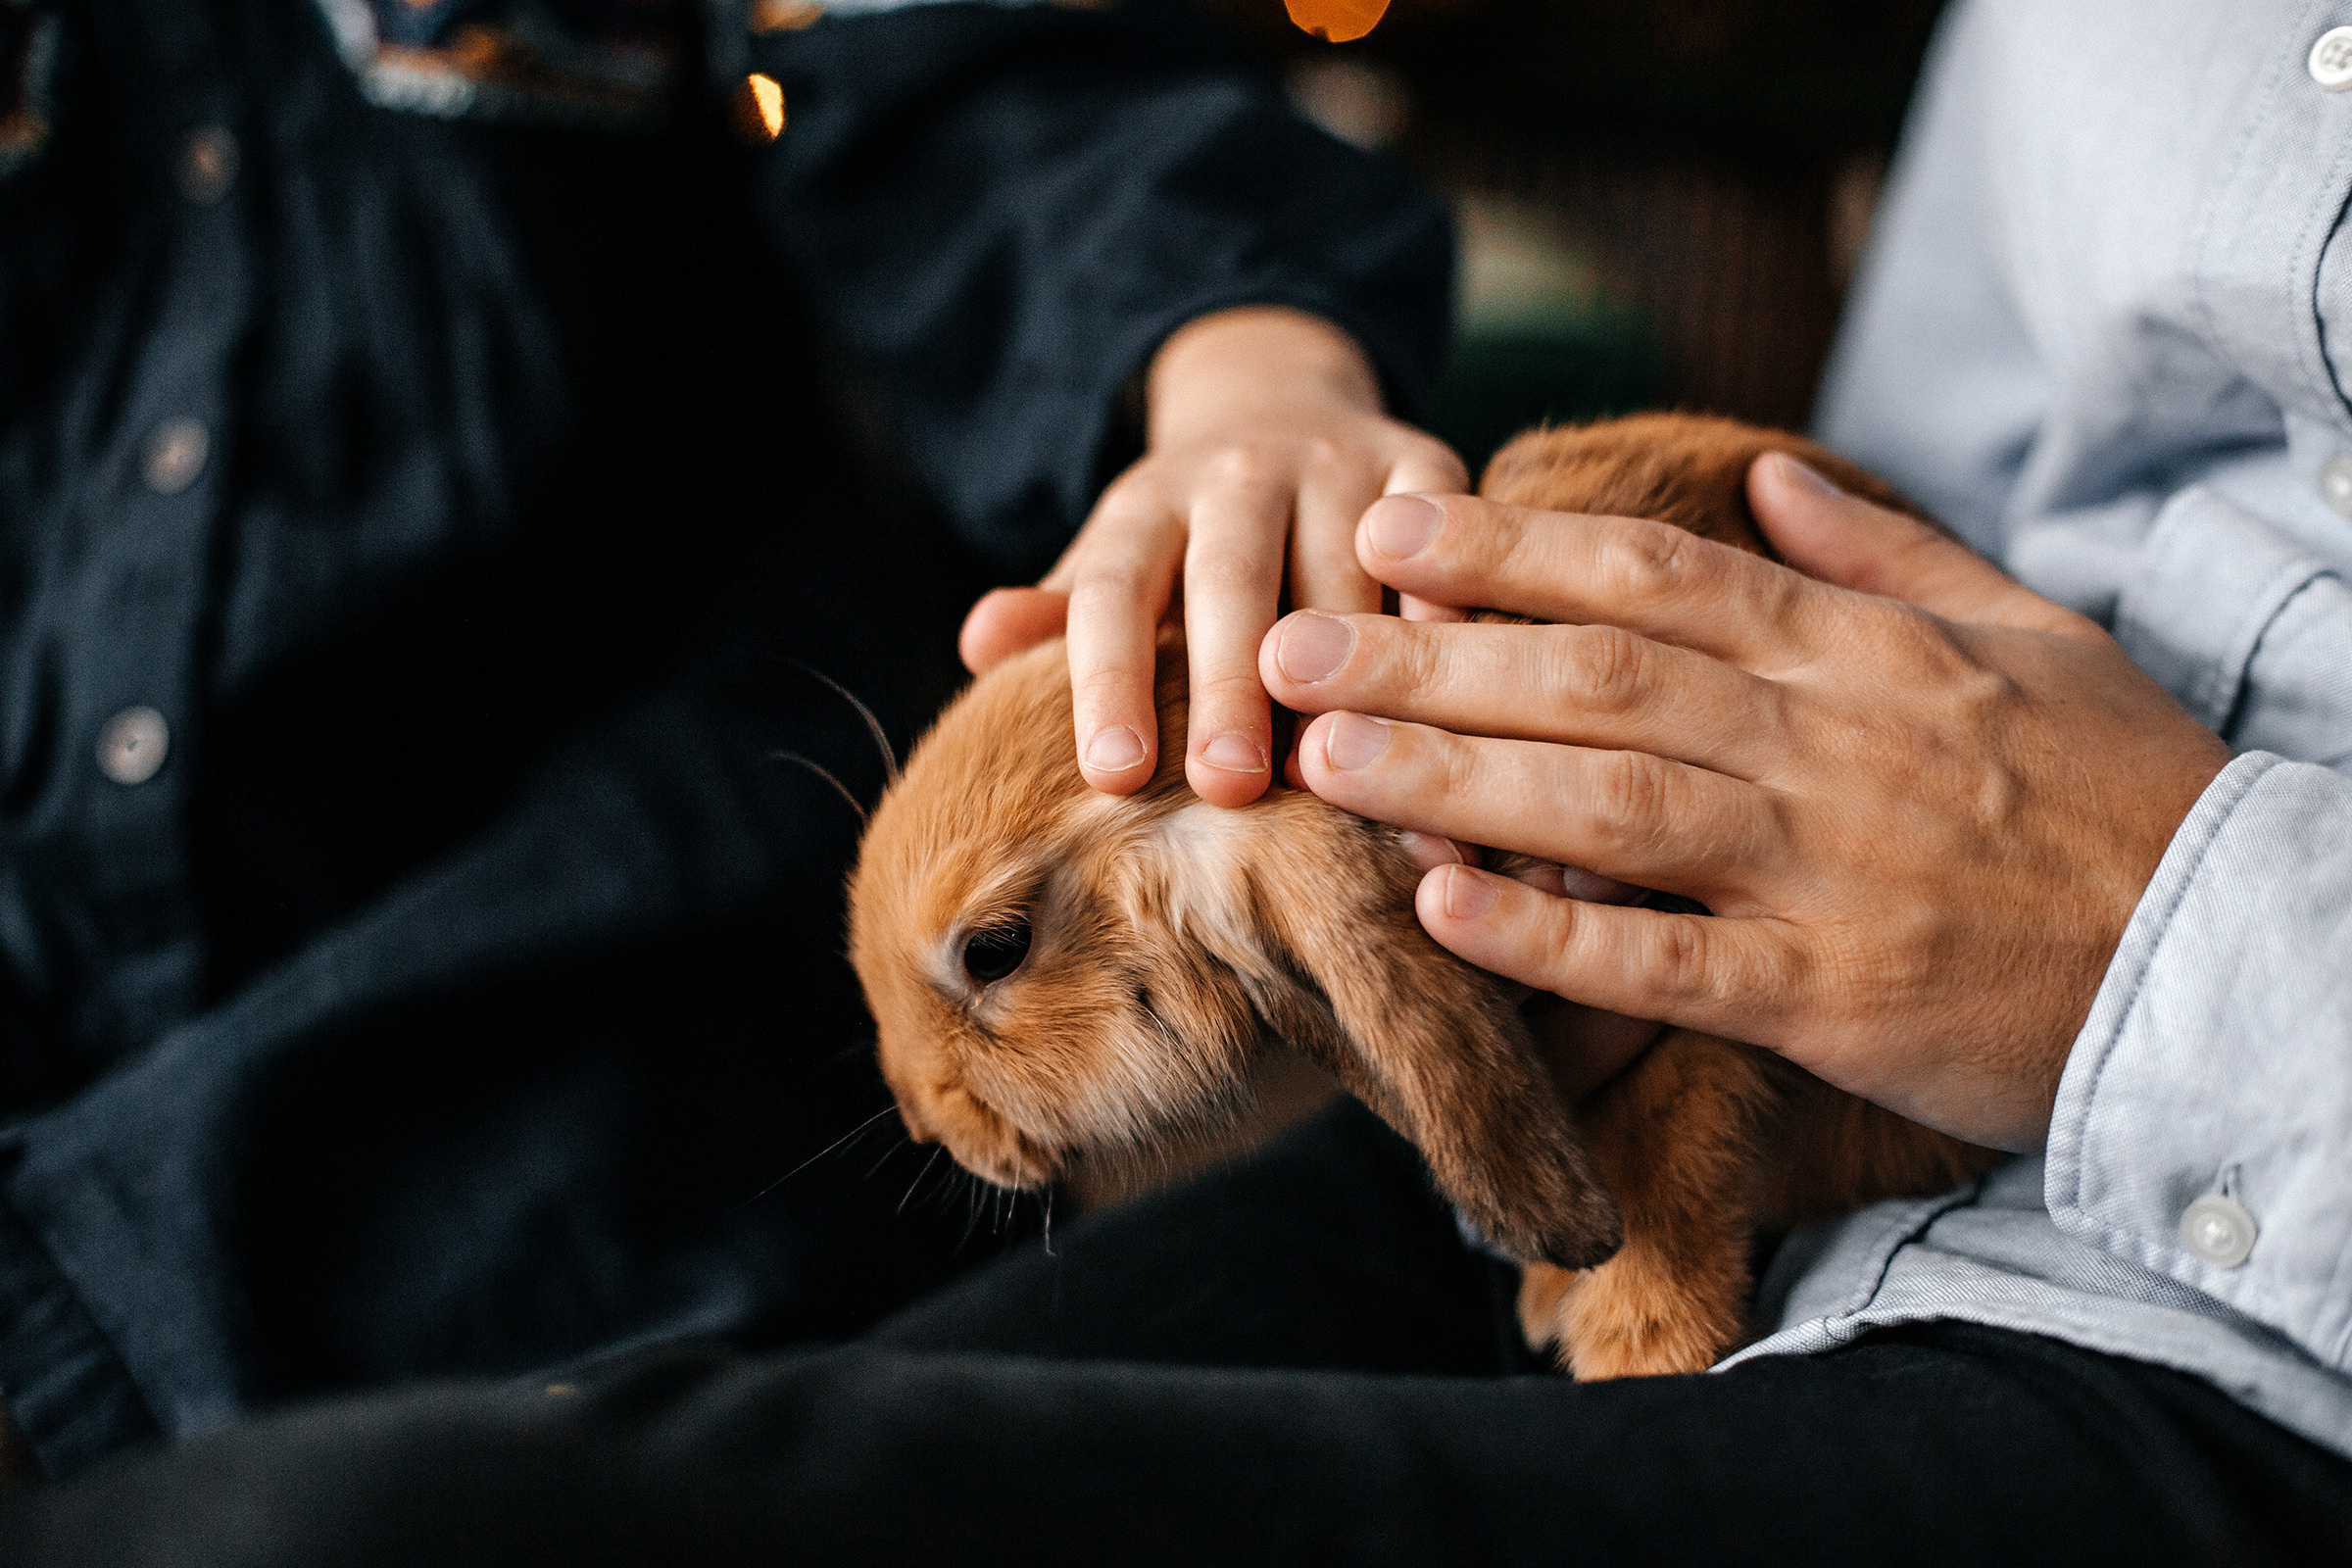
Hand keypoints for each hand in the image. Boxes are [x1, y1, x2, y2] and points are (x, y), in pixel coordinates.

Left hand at [959, 306, 1463, 806]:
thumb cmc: (1185, 539)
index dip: (1108, 680)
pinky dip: (1449, 608)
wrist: (1281, 408)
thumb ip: (1059, 616)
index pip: (1114, 592)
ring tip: (1349, 770)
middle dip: (1231, 686)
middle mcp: (1240, 472)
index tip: (1111, 776)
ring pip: (1345, 569)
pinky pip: (1443, 535)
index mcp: (1147, 504)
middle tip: (1230, 788)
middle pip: (1231, 582)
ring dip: (1350, 670)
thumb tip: (977, 642)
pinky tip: (1457, 694)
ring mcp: (1338, 461)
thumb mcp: (1114, 563)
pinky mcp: (1424, 457)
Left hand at [1258, 453, 2232, 1150]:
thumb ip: (1884, 554)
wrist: (2233, 955)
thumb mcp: (2027, 632)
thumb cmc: (2123, 789)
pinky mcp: (1830, 998)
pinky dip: (1550, 938)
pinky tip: (1443, 911)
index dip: (1507, 549)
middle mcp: (1824, 744)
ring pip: (1606, 805)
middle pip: (1592, 678)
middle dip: (1429, 655)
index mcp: (1860, 651)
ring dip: (1453, 778)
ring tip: (1324, 757)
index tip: (1388, 532)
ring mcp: (1823, 871)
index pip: (1652, 574)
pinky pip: (1664, 961)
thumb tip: (1770, 479)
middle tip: (1290, 644)